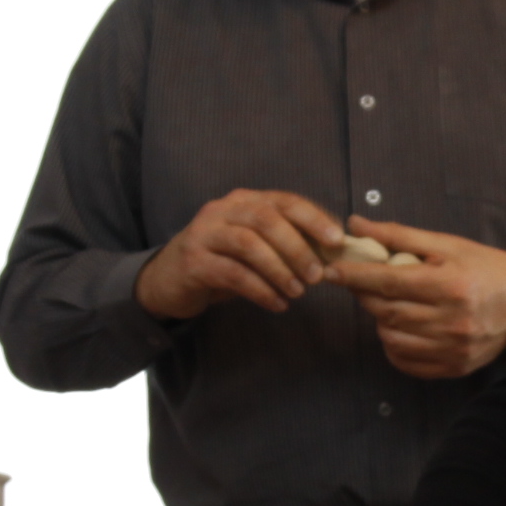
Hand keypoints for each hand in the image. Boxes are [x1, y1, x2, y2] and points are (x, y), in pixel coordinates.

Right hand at [134, 187, 347, 318]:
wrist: (169, 281)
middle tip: (317, 275)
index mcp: (244, 201)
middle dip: (297, 247)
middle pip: (265, 219)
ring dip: (279, 269)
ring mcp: (204, 234)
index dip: (313, 218)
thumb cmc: (221, 262)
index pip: (284, 201)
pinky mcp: (193, 262)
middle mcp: (222, 210)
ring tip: (298, 292)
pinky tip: (277, 305)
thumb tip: (331, 252)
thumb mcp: (254, 247)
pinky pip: (232, 274)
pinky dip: (260, 290)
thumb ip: (285, 243)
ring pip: (248, 244)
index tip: (337, 241)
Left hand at [321, 218, 505, 378]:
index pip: (388, 282)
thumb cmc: (486, 267)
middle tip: (363, 283)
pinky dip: (394, 345)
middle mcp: (451, 320)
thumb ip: (400, 235)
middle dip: (366, 295)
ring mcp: (453, 348)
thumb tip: (356, 225)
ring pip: (391, 337)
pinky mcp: (453, 367)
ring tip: (391, 304)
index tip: (331, 270)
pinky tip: (402, 328)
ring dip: (381, 320)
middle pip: (386, 311)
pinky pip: (406, 361)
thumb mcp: (447, 244)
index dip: (355, 276)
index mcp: (450, 284)